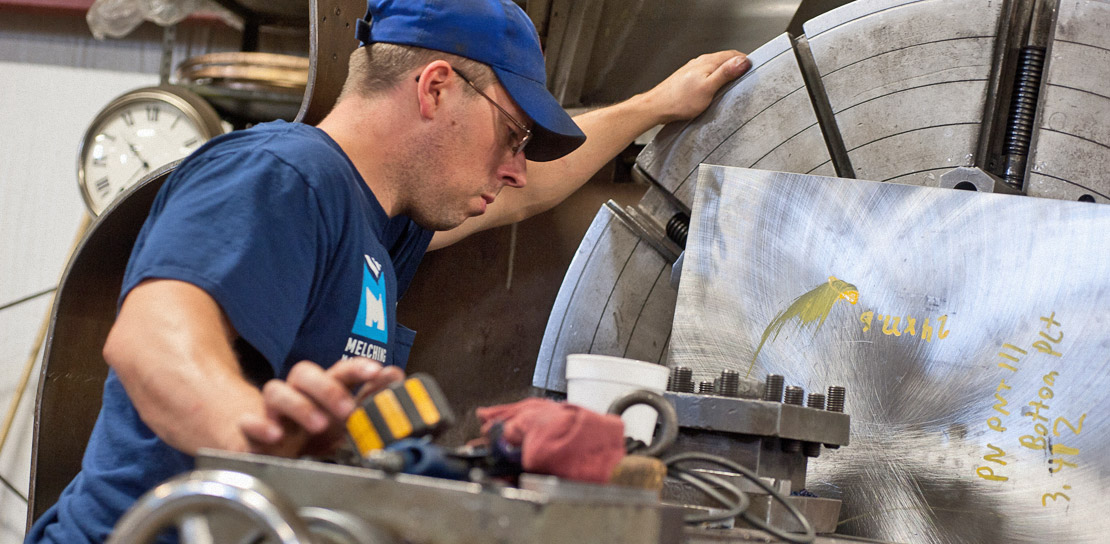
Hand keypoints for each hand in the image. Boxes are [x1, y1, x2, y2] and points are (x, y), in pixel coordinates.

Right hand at [239, 357, 403, 457]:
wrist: (268, 450)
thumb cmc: (310, 431)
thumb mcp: (343, 418)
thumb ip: (369, 398)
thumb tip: (395, 375)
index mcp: (321, 390)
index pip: (338, 369)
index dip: (357, 368)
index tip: (377, 371)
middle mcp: (296, 394)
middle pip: (303, 372)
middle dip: (328, 389)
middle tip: (348, 411)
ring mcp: (272, 411)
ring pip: (275, 391)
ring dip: (299, 406)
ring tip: (318, 425)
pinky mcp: (252, 432)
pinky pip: (248, 422)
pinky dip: (259, 426)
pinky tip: (274, 435)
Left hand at [641, 50, 750, 123]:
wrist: (657, 107)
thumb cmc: (679, 101)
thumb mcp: (708, 88)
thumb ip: (726, 74)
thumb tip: (743, 61)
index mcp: (708, 62)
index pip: (733, 54)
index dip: (745, 62)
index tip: (753, 72)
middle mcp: (700, 62)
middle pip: (725, 60)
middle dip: (737, 67)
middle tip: (747, 79)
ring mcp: (693, 69)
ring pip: (716, 67)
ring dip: (726, 73)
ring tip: (734, 84)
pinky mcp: (688, 78)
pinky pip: (707, 74)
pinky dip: (716, 79)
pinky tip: (715, 89)